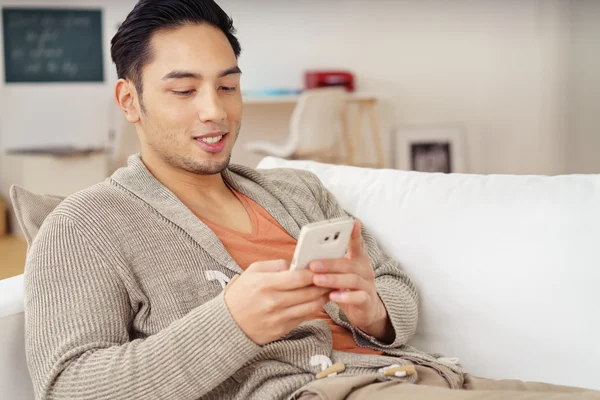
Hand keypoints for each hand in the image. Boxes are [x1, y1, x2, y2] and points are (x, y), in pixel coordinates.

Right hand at [224, 260, 330, 345]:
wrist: (228, 324)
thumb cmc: (241, 294)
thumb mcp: (252, 271)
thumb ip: (276, 265)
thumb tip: (296, 264)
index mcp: (265, 285)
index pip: (298, 278)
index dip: (314, 272)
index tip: (322, 267)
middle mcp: (274, 302)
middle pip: (309, 292)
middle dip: (324, 283)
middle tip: (332, 277)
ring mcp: (279, 318)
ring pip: (311, 306)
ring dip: (323, 297)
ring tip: (328, 288)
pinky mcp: (282, 330)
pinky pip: (304, 317)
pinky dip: (313, 308)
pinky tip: (317, 300)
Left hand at [309, 220, 393, 341]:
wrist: (365, 309)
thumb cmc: (346, 288)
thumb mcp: (339, 273)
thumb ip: (328, 265)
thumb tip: (305, 259)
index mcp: (357, 259)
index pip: (357, 244)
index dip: (355, 233)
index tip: (352, 222)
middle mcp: (364, 270)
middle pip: (349, 264)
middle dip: (330, 263)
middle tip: (313, 264)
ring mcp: (367, 285)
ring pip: (352, 280)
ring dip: (333, 279)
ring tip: (317, 280)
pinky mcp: (367, 301)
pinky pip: (358, 298)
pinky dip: (345, 297)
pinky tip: (332, 297)